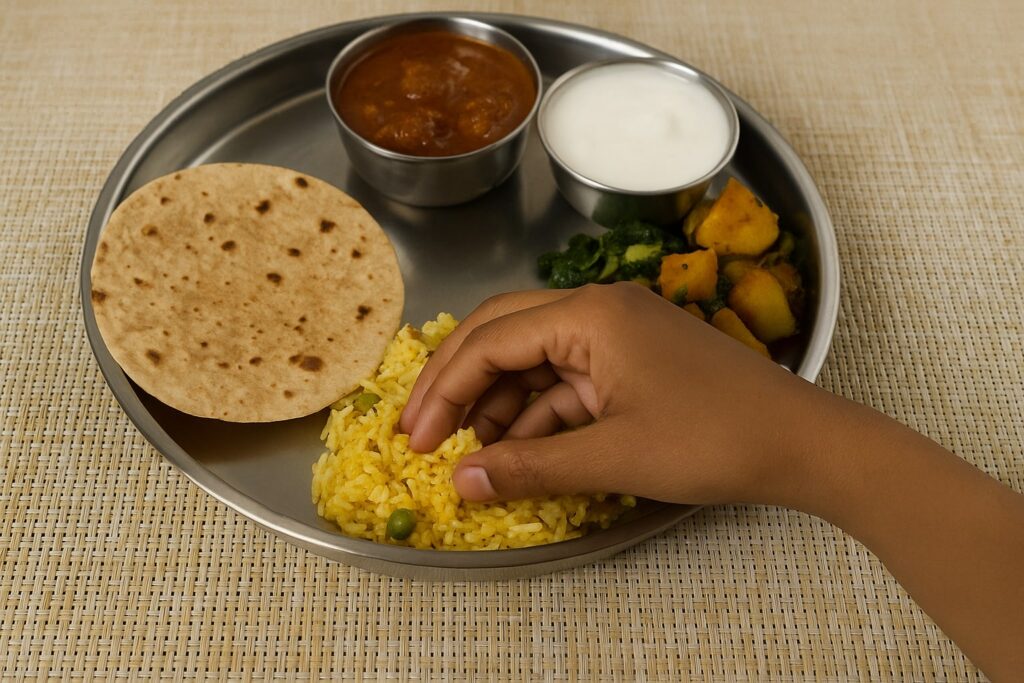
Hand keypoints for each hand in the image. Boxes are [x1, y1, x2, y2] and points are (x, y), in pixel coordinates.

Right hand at [400, 282, 817, 504]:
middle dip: (459, 386)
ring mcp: (618, 334)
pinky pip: (569, 382)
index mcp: (588, 314)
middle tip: (422, 434)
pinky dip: (540, 415)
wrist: (804, 443)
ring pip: (535, 361)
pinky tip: (520, 451)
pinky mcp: (634, 361)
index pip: (490, 340)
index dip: (443, 390)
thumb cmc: (715, 438)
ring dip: (499, 406)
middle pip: (503, 336)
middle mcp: (598, 309)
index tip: (415, 439)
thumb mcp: (613, 455)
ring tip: (470, 456)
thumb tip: (459, 484)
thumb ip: (529, 467)